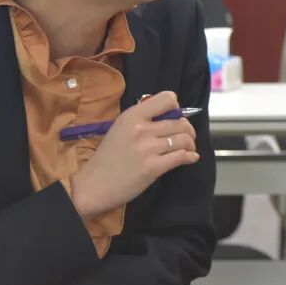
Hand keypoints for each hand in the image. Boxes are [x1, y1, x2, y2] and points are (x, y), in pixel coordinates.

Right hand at [69, 91, 198, 219]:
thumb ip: (141, 118)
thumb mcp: (120, 128)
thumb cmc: (107, 157)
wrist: (93, 185)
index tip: (175, 116)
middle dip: (188, 129)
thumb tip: (168, 114)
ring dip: (190, 143)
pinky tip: (192, 158)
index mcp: (132, 116)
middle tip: (187, 135)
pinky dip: (190, 157)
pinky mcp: (153, 168)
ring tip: (189, 147)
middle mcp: (142, 129)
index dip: (176, 107)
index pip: (166, 99)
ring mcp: (148, 149)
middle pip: (180, 122)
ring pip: (184, 139)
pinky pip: (181, 157)